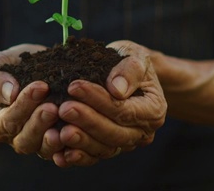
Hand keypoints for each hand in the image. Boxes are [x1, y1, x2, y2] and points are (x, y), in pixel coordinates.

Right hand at [0, 44, 63, 156]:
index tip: (40, 87)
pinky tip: (81, 135)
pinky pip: (64, 151)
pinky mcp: (58, 143)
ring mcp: (39, 143)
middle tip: (53, 108)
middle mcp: (17, 138)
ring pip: (45, 148)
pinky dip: (72, 147)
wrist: (31, 72)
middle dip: (40, 123)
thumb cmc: (10, 69)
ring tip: (67, 126)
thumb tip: (10, 93)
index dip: (24, 104)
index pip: (9, 119)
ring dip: (55, 139)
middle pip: (26, 139)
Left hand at [51, 40, 166, 166]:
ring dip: (81, 142)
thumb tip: (117, 90)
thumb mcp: (134, 56)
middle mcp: (142, 132)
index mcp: (153, 110)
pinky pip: (93, 157)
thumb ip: (130, 70)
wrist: (126, 73)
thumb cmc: (129, 61)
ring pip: (103, 149)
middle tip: (64, 109)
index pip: (124, 110)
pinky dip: (77, 157)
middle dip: (87, 121)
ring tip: (60, 131)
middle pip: (114, 133)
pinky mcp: (109, 149)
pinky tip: (59, 154)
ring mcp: (126, 143)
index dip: (99, 100)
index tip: (74, 86)